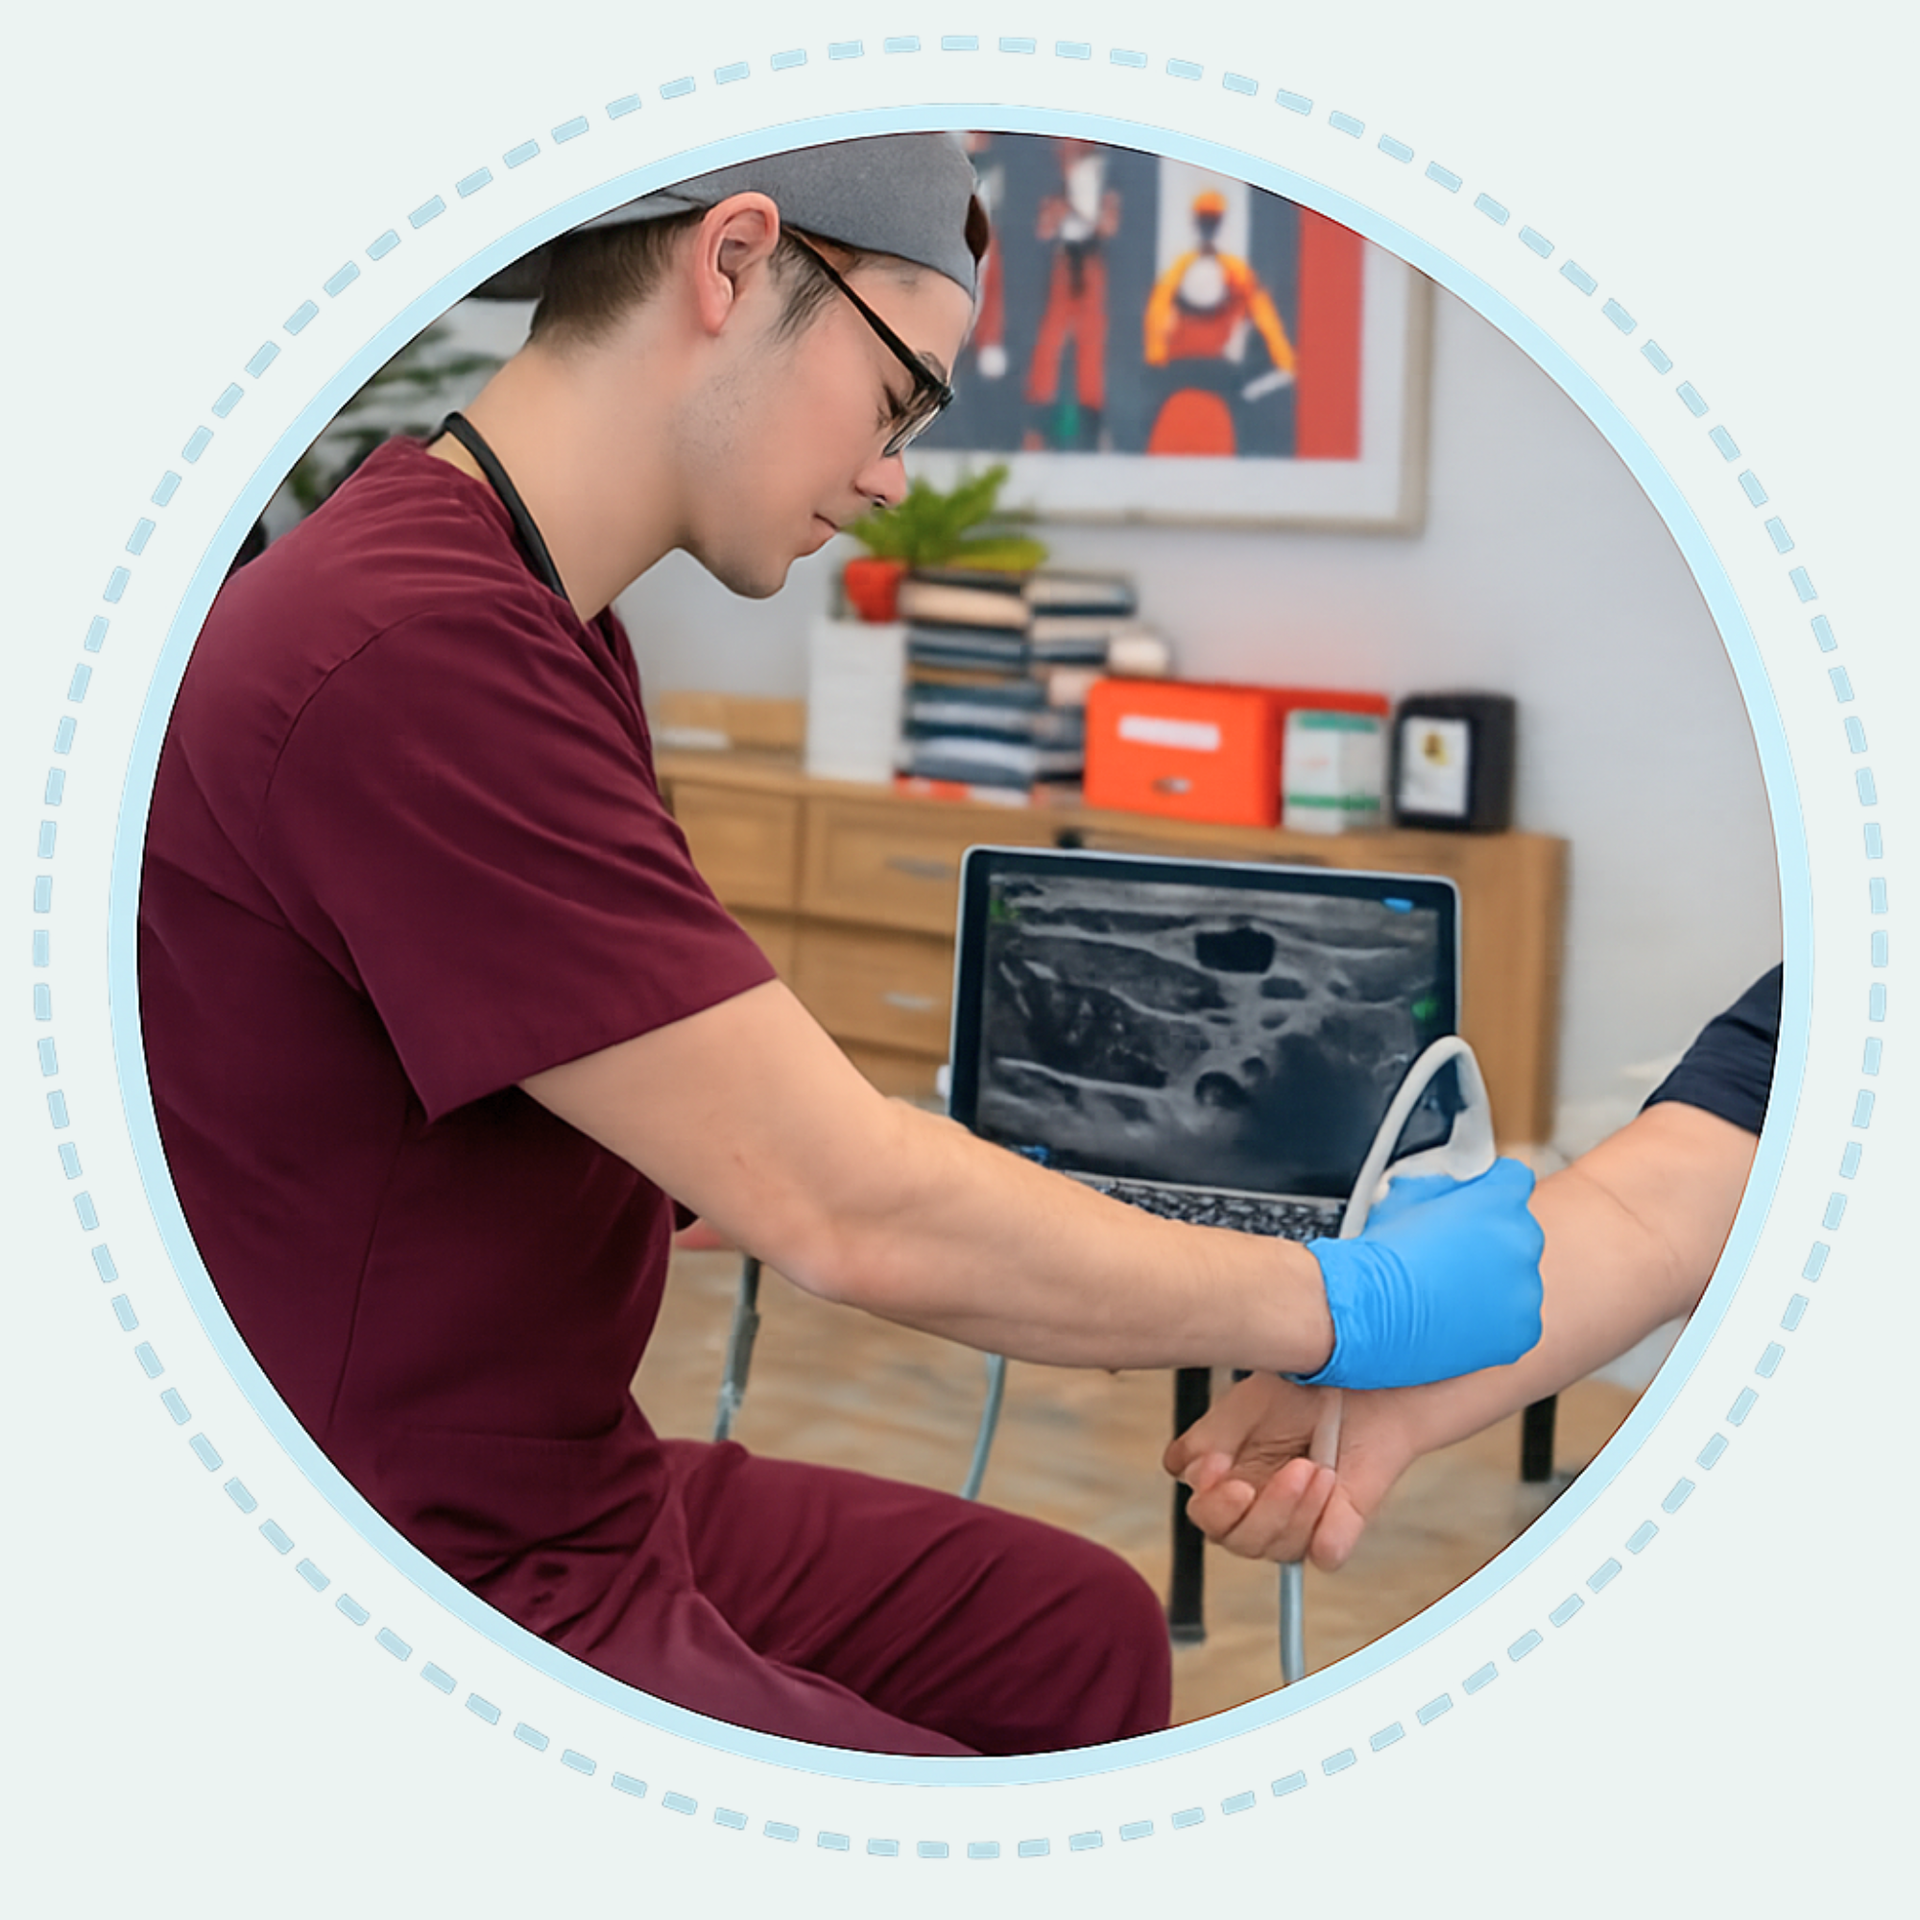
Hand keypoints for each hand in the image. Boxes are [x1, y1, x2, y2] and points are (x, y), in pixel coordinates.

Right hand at [1162, 1374, 1418, 1569]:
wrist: (1364, 1376)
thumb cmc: (1303, 1387)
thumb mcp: (1244, 1403)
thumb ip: (1209, 1439)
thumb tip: (1191, 1473)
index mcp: (1228, 1478)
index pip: (1205, 1513)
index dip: (1213, 1501)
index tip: (1220, 1465)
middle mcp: (1258, 1505)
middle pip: (1237, 1539)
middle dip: (1263, 1510)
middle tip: (1291, 1469)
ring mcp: (1299, 1520)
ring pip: (1279, 1548)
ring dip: (1297, 1508)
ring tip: (1319, 1467)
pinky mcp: (1338, 1528)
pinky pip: (1325, 1553)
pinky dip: (1327, 1532)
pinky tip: (1331, 1490)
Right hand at [1296, 1159, 1543, 1389]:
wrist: (1367, 1309)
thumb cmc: (1378, 1253)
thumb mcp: (1405, 1196)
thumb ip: (1443, 1185)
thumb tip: (1448, 1188)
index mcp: (1500, 1200)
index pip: (1513, 1181)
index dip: (1490, 1191)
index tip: (1473, 1205)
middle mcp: (1523, 1241)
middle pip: (1517, 1233)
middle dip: (1490, 1242)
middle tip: (1451, 1257)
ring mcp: (1526, 1289)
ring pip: (1517, 1280)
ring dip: (1492, 1284)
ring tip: (1446, 1294)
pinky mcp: (1523, 1330)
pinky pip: (1516, 1321)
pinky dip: (1492, 1323)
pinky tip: (1455, 1321)